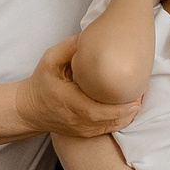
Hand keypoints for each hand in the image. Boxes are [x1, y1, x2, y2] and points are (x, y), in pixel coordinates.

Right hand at [16, 36, 141, 137]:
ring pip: (107, 129)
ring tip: (138, 104)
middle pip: (106, 122)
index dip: (117, 108)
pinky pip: (103, 132)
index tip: (134, 97)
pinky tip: (128, 112)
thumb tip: (88, 36)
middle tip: (141, 98)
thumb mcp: (49, 60)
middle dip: (127, 113)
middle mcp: (74, 119)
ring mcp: (78, 129)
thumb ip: (68, 47)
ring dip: (125, 119)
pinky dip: (118, 123)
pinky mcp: (82, 133)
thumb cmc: (41, 83)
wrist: (28, 109)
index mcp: (68, 101)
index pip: (95, 110)